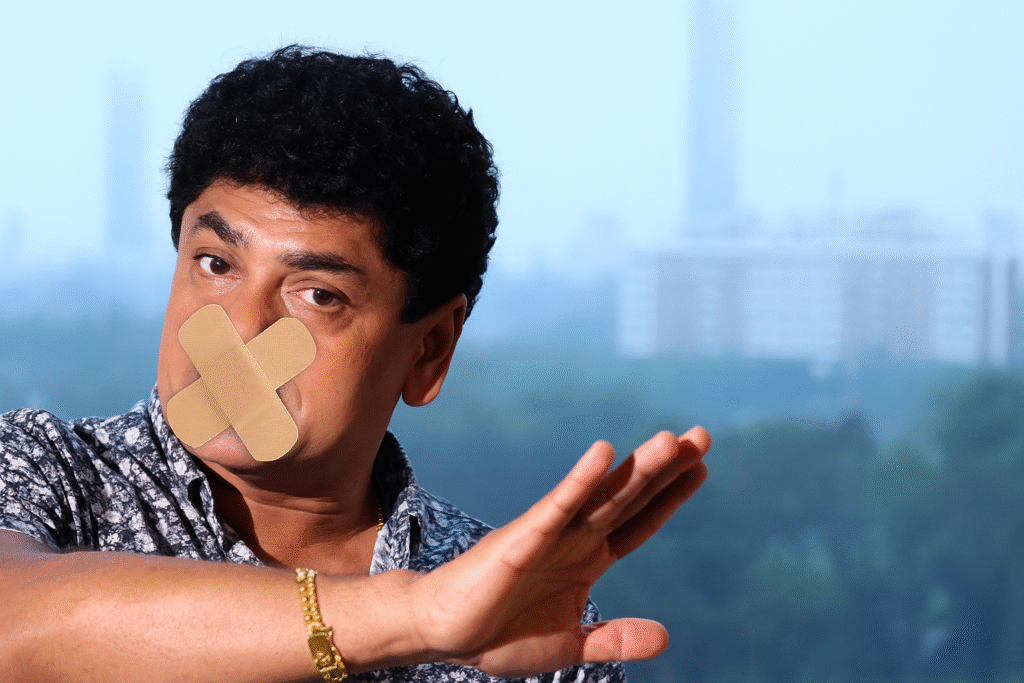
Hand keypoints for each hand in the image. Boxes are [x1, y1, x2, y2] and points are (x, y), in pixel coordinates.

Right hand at [408, 427, 710, 676]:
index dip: (670, 496)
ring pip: (603, 495)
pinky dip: (581, 480)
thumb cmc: (498, 633)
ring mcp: (552, 534)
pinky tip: (604, 453)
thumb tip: (665, 637)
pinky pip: (558, 505)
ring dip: (636, 469)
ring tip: (671, 440)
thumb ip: (613, 639)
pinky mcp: (523, 536)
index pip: (640, 521)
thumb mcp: (569, 646)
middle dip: (665, 468)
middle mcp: (576, 538)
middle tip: (701, 435)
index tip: (701, 468)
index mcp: (588, 559)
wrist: (442, 632)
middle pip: (630, 497)